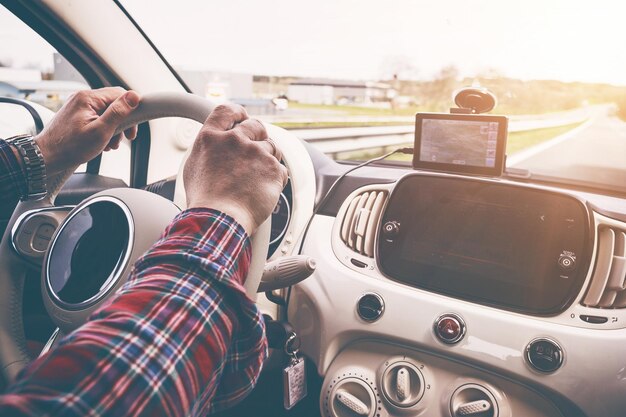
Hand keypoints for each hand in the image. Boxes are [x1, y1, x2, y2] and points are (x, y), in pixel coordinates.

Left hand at [34, 87, 139, 174]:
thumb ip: (118, 112)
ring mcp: (78, 106)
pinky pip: (96, 117)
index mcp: (88, 98)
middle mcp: (82, 98)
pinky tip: (102, 141)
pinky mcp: (76, 114)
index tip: (133, 128)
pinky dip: (103, 129)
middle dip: (122, 122)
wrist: (46, 157)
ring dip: (113, 128)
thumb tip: (133, 96)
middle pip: (113, 103)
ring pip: (106, 112)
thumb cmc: (70, 147)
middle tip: (125, 138)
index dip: (131, 111)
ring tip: (110, 143)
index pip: (119, 94)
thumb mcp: (100, 131)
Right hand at [183, 104, 288, 234]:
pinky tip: (263, 190)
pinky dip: (275, 179)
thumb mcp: (194, 167)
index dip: (238, 113)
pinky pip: (281, 169)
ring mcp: (256, 153)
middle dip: (259, 136)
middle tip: (255, 153)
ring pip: (271, 147)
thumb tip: (216, 143)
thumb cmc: (205, 201)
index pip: (227, 110)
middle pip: (255, 125)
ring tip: (256, 179)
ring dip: (267, 160)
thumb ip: (210, 148)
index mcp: (211, 137)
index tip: (243, 118)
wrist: (219, 220)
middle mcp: (234, 140)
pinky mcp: (273, 169)